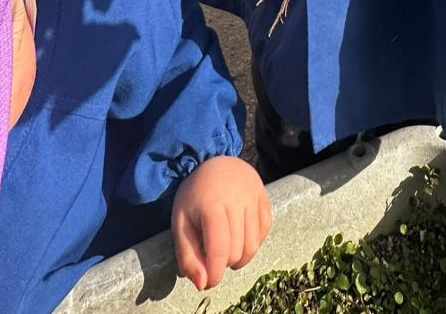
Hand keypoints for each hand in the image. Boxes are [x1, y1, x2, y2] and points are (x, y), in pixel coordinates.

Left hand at [171, 156, 270, 290]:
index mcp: (211, 204)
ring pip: (253, 244)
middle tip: (214, 256)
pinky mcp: (264, 195)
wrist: (214, 161)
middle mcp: (236, 198)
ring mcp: (253, 195)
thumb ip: (188, 257)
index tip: (209, 280)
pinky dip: (254, 242)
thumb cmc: (194, 196)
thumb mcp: (180, 223)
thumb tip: (203, 285)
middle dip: (225, 263)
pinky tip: (242, 238)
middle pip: (237, 250)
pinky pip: (265, 229)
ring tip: (228, 251)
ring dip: (240, 257)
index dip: (215, 272)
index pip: (219, 249)